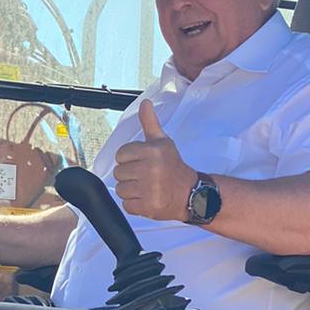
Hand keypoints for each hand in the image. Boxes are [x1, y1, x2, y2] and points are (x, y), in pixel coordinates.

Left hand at [113, 100, 194, 221]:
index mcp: (152, 151)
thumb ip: (150, 123)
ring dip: (131, 191)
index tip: (142, 162)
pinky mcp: (148, 207)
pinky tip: (147, 198)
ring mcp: (149, 189)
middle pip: (118, 173)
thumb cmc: (173, 167)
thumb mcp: (163, 142)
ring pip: (121, 189)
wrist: (191, 194)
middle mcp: (150, 169)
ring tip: (146, 188)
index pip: (120, 154)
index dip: (129, 159)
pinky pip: (127, 205)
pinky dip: (135, 205)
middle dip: (130, 175)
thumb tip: (145, 103)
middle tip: (146, 176)